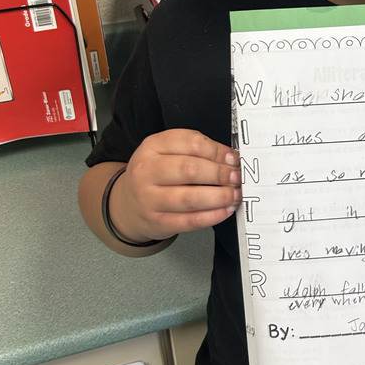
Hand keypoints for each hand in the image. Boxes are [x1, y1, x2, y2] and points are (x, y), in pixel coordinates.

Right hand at [110, 129, 240, 242]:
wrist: (128, 204)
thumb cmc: (156, 174)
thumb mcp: (167, 152)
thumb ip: (196, 150)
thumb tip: (229, 158)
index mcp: (152, 146)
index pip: (190, 143)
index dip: (217, 151)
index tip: (233, 158)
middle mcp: (147, 171)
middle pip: (190, 170)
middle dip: (220, 174)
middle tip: (236, 178)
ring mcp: (149, 199)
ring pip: (191, 198)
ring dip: (220, 197)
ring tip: (234, 195)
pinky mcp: (158, 222)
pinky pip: (190, 220)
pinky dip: (212, 216)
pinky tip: (224, 210)